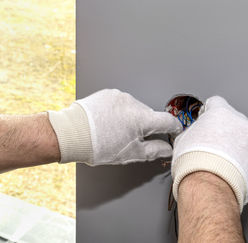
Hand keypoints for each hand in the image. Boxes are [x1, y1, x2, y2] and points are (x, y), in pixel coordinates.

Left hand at [48, 89, 181, 165]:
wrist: (72, 134)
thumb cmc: (98, 146)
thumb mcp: (131, 153)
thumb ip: (155, 150)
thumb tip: (167, 149)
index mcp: (142, 118)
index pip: (168, 120)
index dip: (174, 128)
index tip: (175, 132)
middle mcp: (133, 103)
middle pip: (149, 115)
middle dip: (146, 127)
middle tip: (133, 139)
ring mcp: (120, 96)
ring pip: (135, 109)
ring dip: (132, 119)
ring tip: (115, 131)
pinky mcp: (108, 94)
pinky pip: (121, 103)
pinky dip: (119, 112)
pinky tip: (109, 123)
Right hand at [171, 96, 247, 211]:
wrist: (209, 186)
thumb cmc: (195, 163)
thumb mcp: (182, 140)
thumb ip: (192, 130)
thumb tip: (191, 135)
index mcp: (221, 113)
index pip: (215, 102)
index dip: (208, 111)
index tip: (204, 118)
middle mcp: (240, 124)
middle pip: (231, 120)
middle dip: (222, 129)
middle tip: (210, 142)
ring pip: (241, 138)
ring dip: (232, 145)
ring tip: (218, 159)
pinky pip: (247, 155)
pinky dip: (239, 159)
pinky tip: (226, 168)